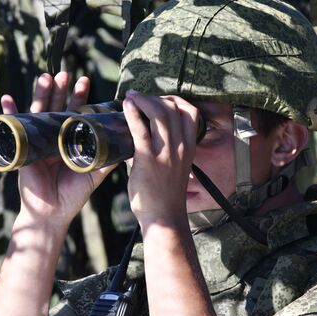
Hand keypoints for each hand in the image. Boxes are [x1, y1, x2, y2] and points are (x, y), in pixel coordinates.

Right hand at [1, 73, 113, 229]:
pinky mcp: (22, 150)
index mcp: (68, 139)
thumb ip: (109, 159)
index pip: (73, 112)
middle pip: (55, 107)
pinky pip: (12, 129)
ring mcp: (36, 141)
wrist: (52, 214)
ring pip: (36, 112)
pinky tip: (7, 99)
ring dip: (39, 94)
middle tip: (66, 74)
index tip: (85, 81)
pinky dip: (8, 114)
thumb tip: (130, 145)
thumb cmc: (73, 194)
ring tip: (45, 77)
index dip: (79, 97)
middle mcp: (51, 137)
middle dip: (60, 90)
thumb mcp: (94, 173)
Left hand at [123, 90, 199, 227]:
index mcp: (189, 147)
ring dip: (142, 100)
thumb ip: (161, 151)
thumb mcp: (173, 168)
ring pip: (159, 113)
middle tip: (138, 97)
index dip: (174, 100)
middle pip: (173, 107)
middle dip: (154, 97)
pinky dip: (133, 112)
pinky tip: (126, 106)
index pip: (190, 112)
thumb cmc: (165, 195)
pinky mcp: (149, 159)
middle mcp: (180, 147)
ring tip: (130, 97)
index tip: (159, 101)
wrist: (164, 218)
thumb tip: (138, 138)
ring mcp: (166, 152)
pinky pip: (141, 129)